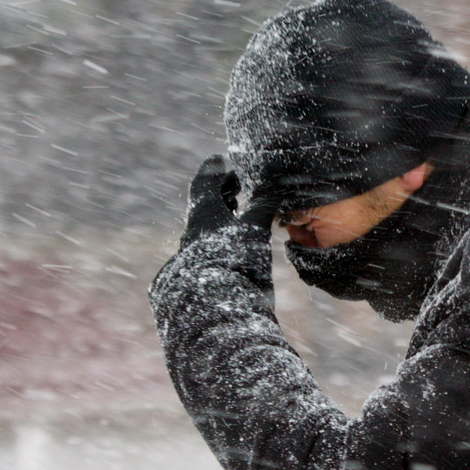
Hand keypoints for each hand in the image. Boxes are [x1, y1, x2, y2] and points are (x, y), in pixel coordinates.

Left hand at [152, 155, 274, 312]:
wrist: (215, 308)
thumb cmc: (235, 262)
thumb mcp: (254, 229)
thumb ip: (264, 205)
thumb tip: (275, 182)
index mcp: (203, 214)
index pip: (204, 182)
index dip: (215, 170)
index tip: (223, 161)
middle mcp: (195, 230)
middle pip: (206, 203)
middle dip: (223, 192)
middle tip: (239, 183)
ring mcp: (194, 251)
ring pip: (208, 224)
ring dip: (224, 213)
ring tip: (241, 209)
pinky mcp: (200, 269)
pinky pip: (210, 242)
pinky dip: (224, 233)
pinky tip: (237, 241)